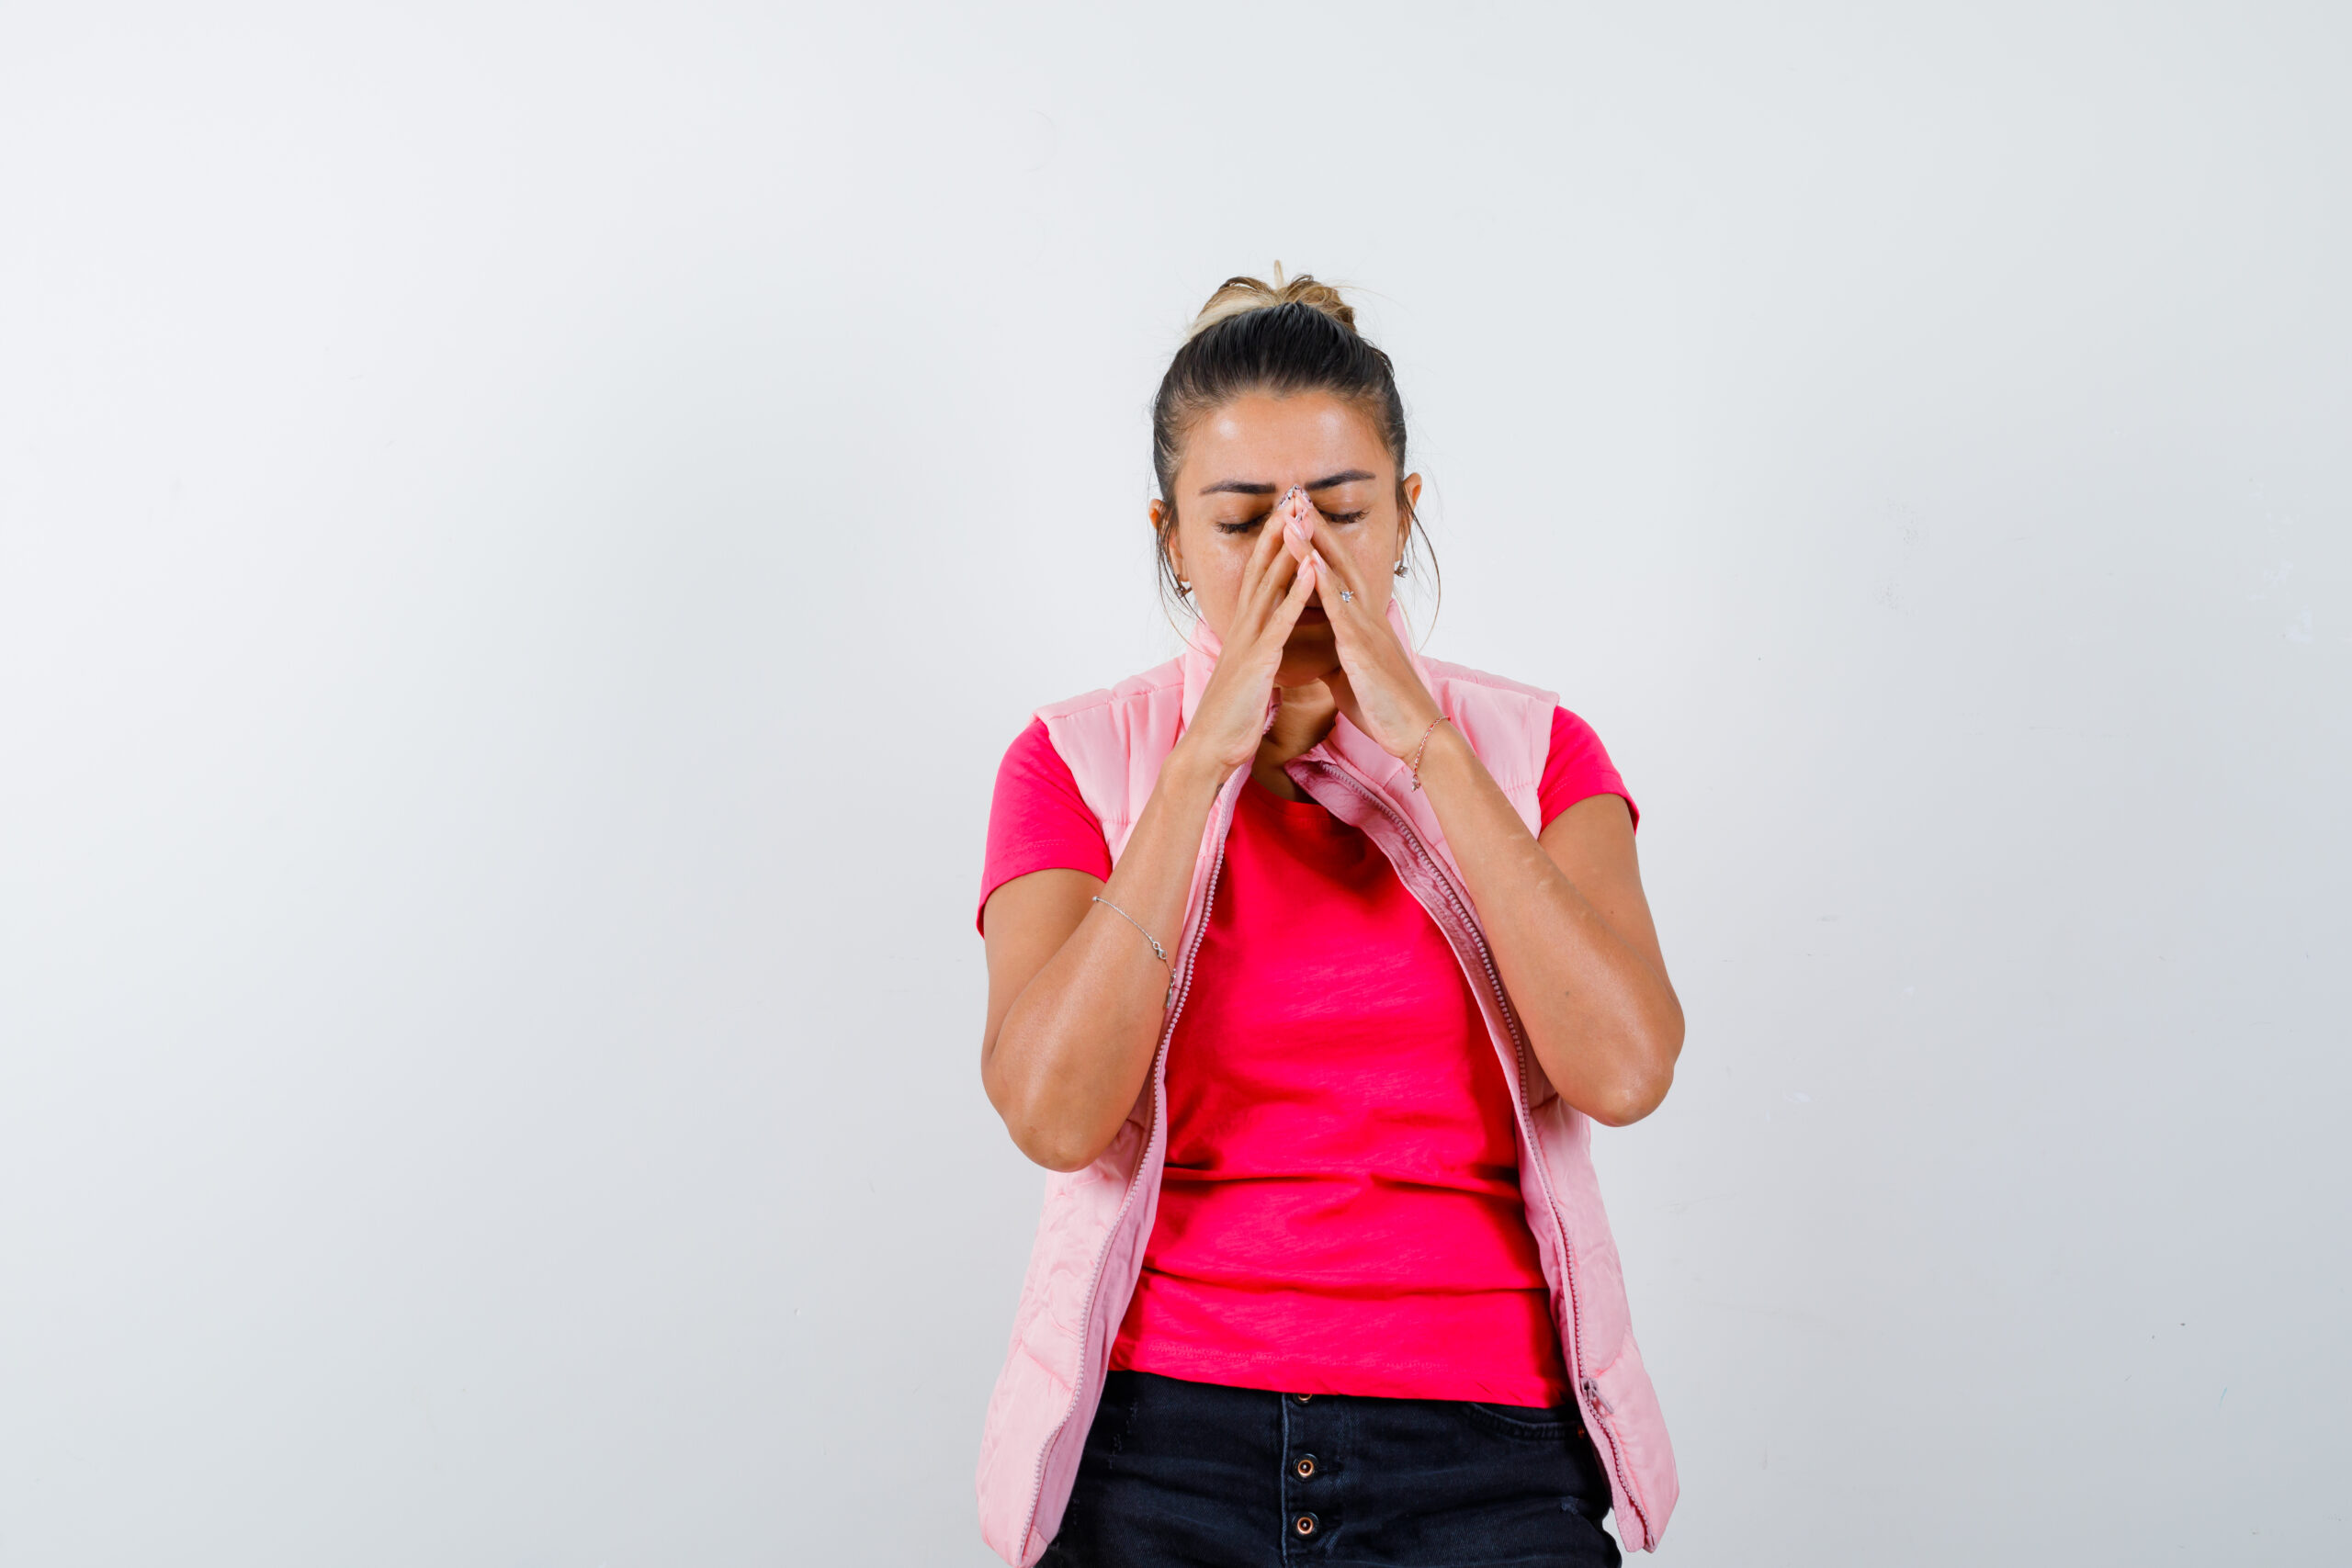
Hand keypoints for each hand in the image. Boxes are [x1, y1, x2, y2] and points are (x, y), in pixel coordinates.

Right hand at [1168, 488, 1320, 775]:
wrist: (1210, 749)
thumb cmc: (1230, 718)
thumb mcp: (1246, 676)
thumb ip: (1256, 654)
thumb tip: (1265, 645)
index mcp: (1244, 631)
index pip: (1258, 577)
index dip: (1272, 545)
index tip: (1286, 515)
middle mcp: (1243, 627)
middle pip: (1261, 569)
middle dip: (1277, 532)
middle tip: (1292, 496)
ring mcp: (1249, 641)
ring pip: (1269, 585)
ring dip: (1287, 549)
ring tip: (1301, 516)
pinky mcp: (1258, 660)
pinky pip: (1281, 621)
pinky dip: (1297, 593)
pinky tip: (1311, 570)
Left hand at [1286, 502, 1441, 757]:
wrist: (1413, 731)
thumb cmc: (1383, 704)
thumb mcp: (1353, 671)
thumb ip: (1340, 651)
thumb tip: (1326, 647)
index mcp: (1362, 621)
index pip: (1338, 572)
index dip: (1320, 543)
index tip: (1300, 516)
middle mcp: (1366, 616)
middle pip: (1340, 561)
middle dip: (1318, 528)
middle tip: (1297, 496)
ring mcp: (1366, 629)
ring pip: (1339, 577)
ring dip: (1316, 545)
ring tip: (1295, 516)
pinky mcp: (1363, 649)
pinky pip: (1341, 611)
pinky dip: (1325, 585)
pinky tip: (1310, 563)